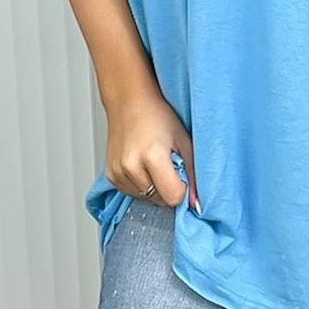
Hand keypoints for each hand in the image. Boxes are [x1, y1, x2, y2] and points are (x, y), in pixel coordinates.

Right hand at [105, 87, 201, 212]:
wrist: (129, 103)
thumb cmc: (157, 117)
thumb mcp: (184, 142)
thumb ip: (193, 175)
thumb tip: (197, 205)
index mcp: (152, 156)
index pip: (173, 197)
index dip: (182, 188)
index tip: (180, 173)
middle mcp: (131, 166)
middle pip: (159, 200)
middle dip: (168, 187)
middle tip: (167, 164)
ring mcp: (118, 172)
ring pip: (146, 199)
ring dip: (154, 187)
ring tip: (153, 163)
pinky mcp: (111, 176)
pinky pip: (132, 193)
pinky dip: (141, 185)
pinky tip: (142, 166)